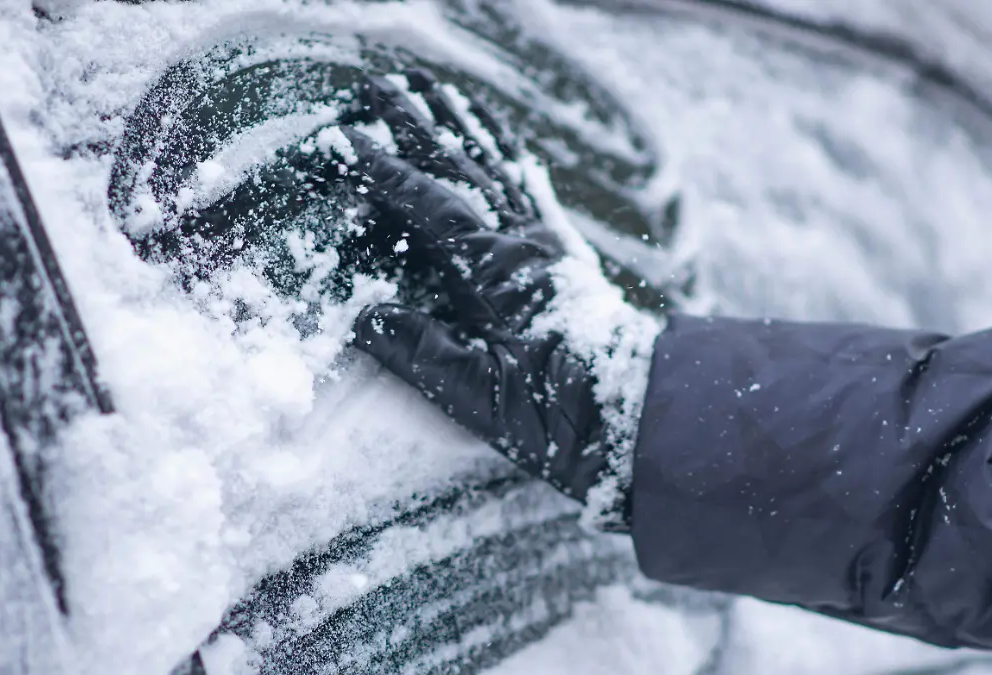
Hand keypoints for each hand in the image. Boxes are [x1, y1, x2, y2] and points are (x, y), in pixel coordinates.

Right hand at [339, 71, 660, 530]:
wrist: (642, 412)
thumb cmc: (562, 413)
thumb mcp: (481, 395)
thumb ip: (421, 351)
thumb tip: (364, 312)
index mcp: (499, 271)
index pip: (432, 206)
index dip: (387, 174)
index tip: (349, 142)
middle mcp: (525, 241)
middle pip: (464, 167)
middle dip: (419, 125)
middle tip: (382, 85)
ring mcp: (547, 241)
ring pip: (498, 166)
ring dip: (463, 126)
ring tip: (435, 89)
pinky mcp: (564, 252)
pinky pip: (532, 189)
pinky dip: (512, 157)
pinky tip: (502, 139)